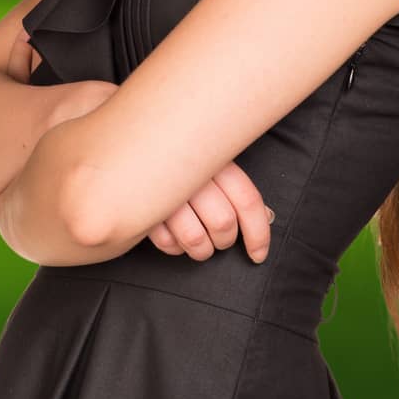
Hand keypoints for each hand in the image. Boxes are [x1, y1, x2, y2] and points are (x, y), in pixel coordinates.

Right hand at [146, 160, 274, 262]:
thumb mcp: (209, 162)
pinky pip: (165, 241)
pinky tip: (172, 237)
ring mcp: (165, 189)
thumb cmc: (176, 156)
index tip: (258, 255)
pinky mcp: (141, 205)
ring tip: (197, 246)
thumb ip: (233, 187)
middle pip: (223, 223)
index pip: (247, 201)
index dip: (258, 235)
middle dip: (223, 242)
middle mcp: (191, 173)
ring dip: (200, 250)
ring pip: (195, 238)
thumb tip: (267, 218)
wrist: (131, 143)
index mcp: (214, 160)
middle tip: (219, 241)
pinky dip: (172, 247)